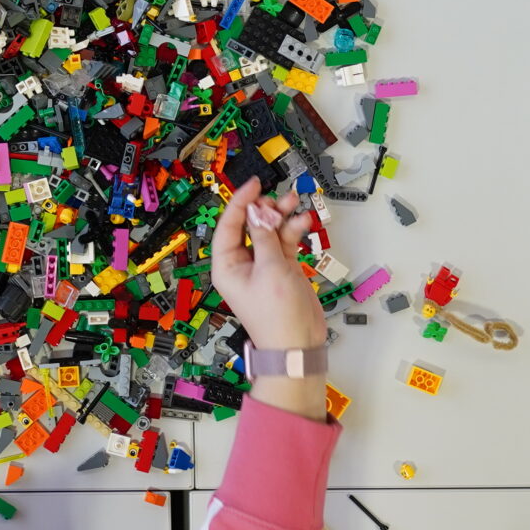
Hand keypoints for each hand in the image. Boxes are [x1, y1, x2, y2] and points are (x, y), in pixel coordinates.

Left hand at [207, 177, 326, 353]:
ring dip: (282, 217)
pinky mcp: (282, 269)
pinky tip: (302, 222)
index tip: (253, 184)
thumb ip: (265, 236)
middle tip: (278, 199)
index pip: (229, 225)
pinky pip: (284, 242)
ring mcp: (263, 265)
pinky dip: (293, 231)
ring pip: (269, 231)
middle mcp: (242, 263)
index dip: (240, 202)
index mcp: (227, 265)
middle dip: (264, 209)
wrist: (299, 345)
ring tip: (294, 203)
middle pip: (250, 225)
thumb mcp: (270, 269)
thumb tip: (258, 212)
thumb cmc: (278, 316)